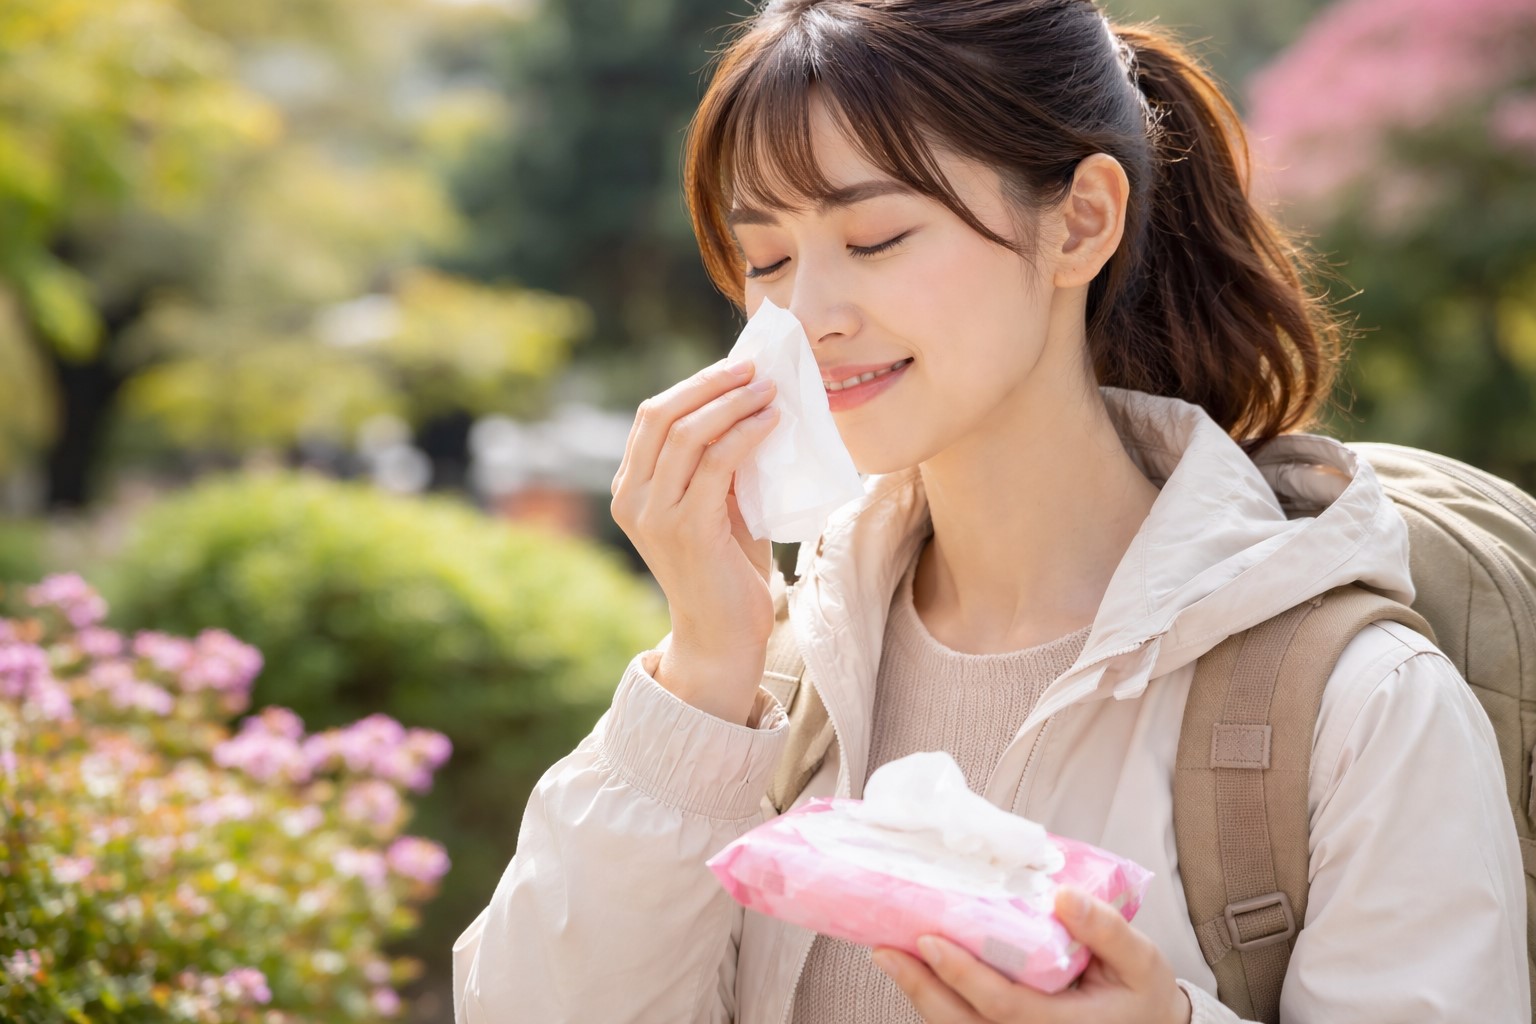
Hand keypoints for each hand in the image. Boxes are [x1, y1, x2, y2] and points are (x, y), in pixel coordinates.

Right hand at [609, 357, 781, 723]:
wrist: (723, 636)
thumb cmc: (727, 569)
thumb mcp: (716, 506)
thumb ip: (718, 464)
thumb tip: (751, 405)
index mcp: (629, 490)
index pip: (652, 418)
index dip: (693, 385)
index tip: (735, 368)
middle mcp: (632, 500)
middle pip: (662, 415)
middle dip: (711, 383)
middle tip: (754, 368)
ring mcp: (654, 515)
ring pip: (689, 433)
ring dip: (733, 403)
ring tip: (769, 390)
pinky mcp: (687, 529)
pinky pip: (716, 463)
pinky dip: (746, 434)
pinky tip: (771, 422)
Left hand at [872, 887, 1191, 1023]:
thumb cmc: (1143, 998)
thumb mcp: (1142, 962)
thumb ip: (1106, 930)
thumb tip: (1063, 894)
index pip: (1003, 1005)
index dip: (962, 976)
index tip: (929, 941)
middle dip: (920, 988)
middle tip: (884, 949)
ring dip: (920, 994)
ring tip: (889, 954)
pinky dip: (936, 1002)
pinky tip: (917, 972)